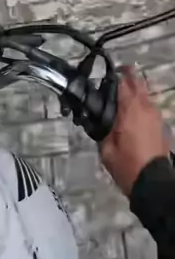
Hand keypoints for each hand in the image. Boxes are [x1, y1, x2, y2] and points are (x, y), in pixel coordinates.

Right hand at [100, 66, 169, 196]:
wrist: (153, 184)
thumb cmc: (127, 165)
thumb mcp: (106, 148)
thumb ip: (101, 128)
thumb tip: (97, 116)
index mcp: (130, 110)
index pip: (122, 82)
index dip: (112, 75)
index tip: (102, 74)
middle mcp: (145, 107)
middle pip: (138, 81)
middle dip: (127, 75)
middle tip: (114, 74)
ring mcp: (156, 115)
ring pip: (146, 92)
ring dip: (135, 88)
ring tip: (121, 92)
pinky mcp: (161, 124)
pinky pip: (149, 105)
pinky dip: (141, 102)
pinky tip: (131, 110)